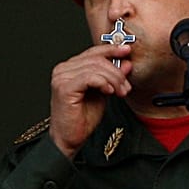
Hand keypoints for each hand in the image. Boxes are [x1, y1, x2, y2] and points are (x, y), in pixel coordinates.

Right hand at [49, 43, 132, 158]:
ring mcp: (62, 77)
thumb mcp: (103, 93)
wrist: (69, 139)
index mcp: (70, 68)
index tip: (127, 51)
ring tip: (120, 92)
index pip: (93, 52)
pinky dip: (104, 83)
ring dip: (113, 79)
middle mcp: (63, 69)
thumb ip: (112, 77)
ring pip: (96, 67)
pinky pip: (90, 77)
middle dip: (116, 72)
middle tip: (126, 86)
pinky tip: (109, 92)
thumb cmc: (82, 119)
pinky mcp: (64, 87)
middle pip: (97, 59)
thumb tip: (126, 63)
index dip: (112, 49)